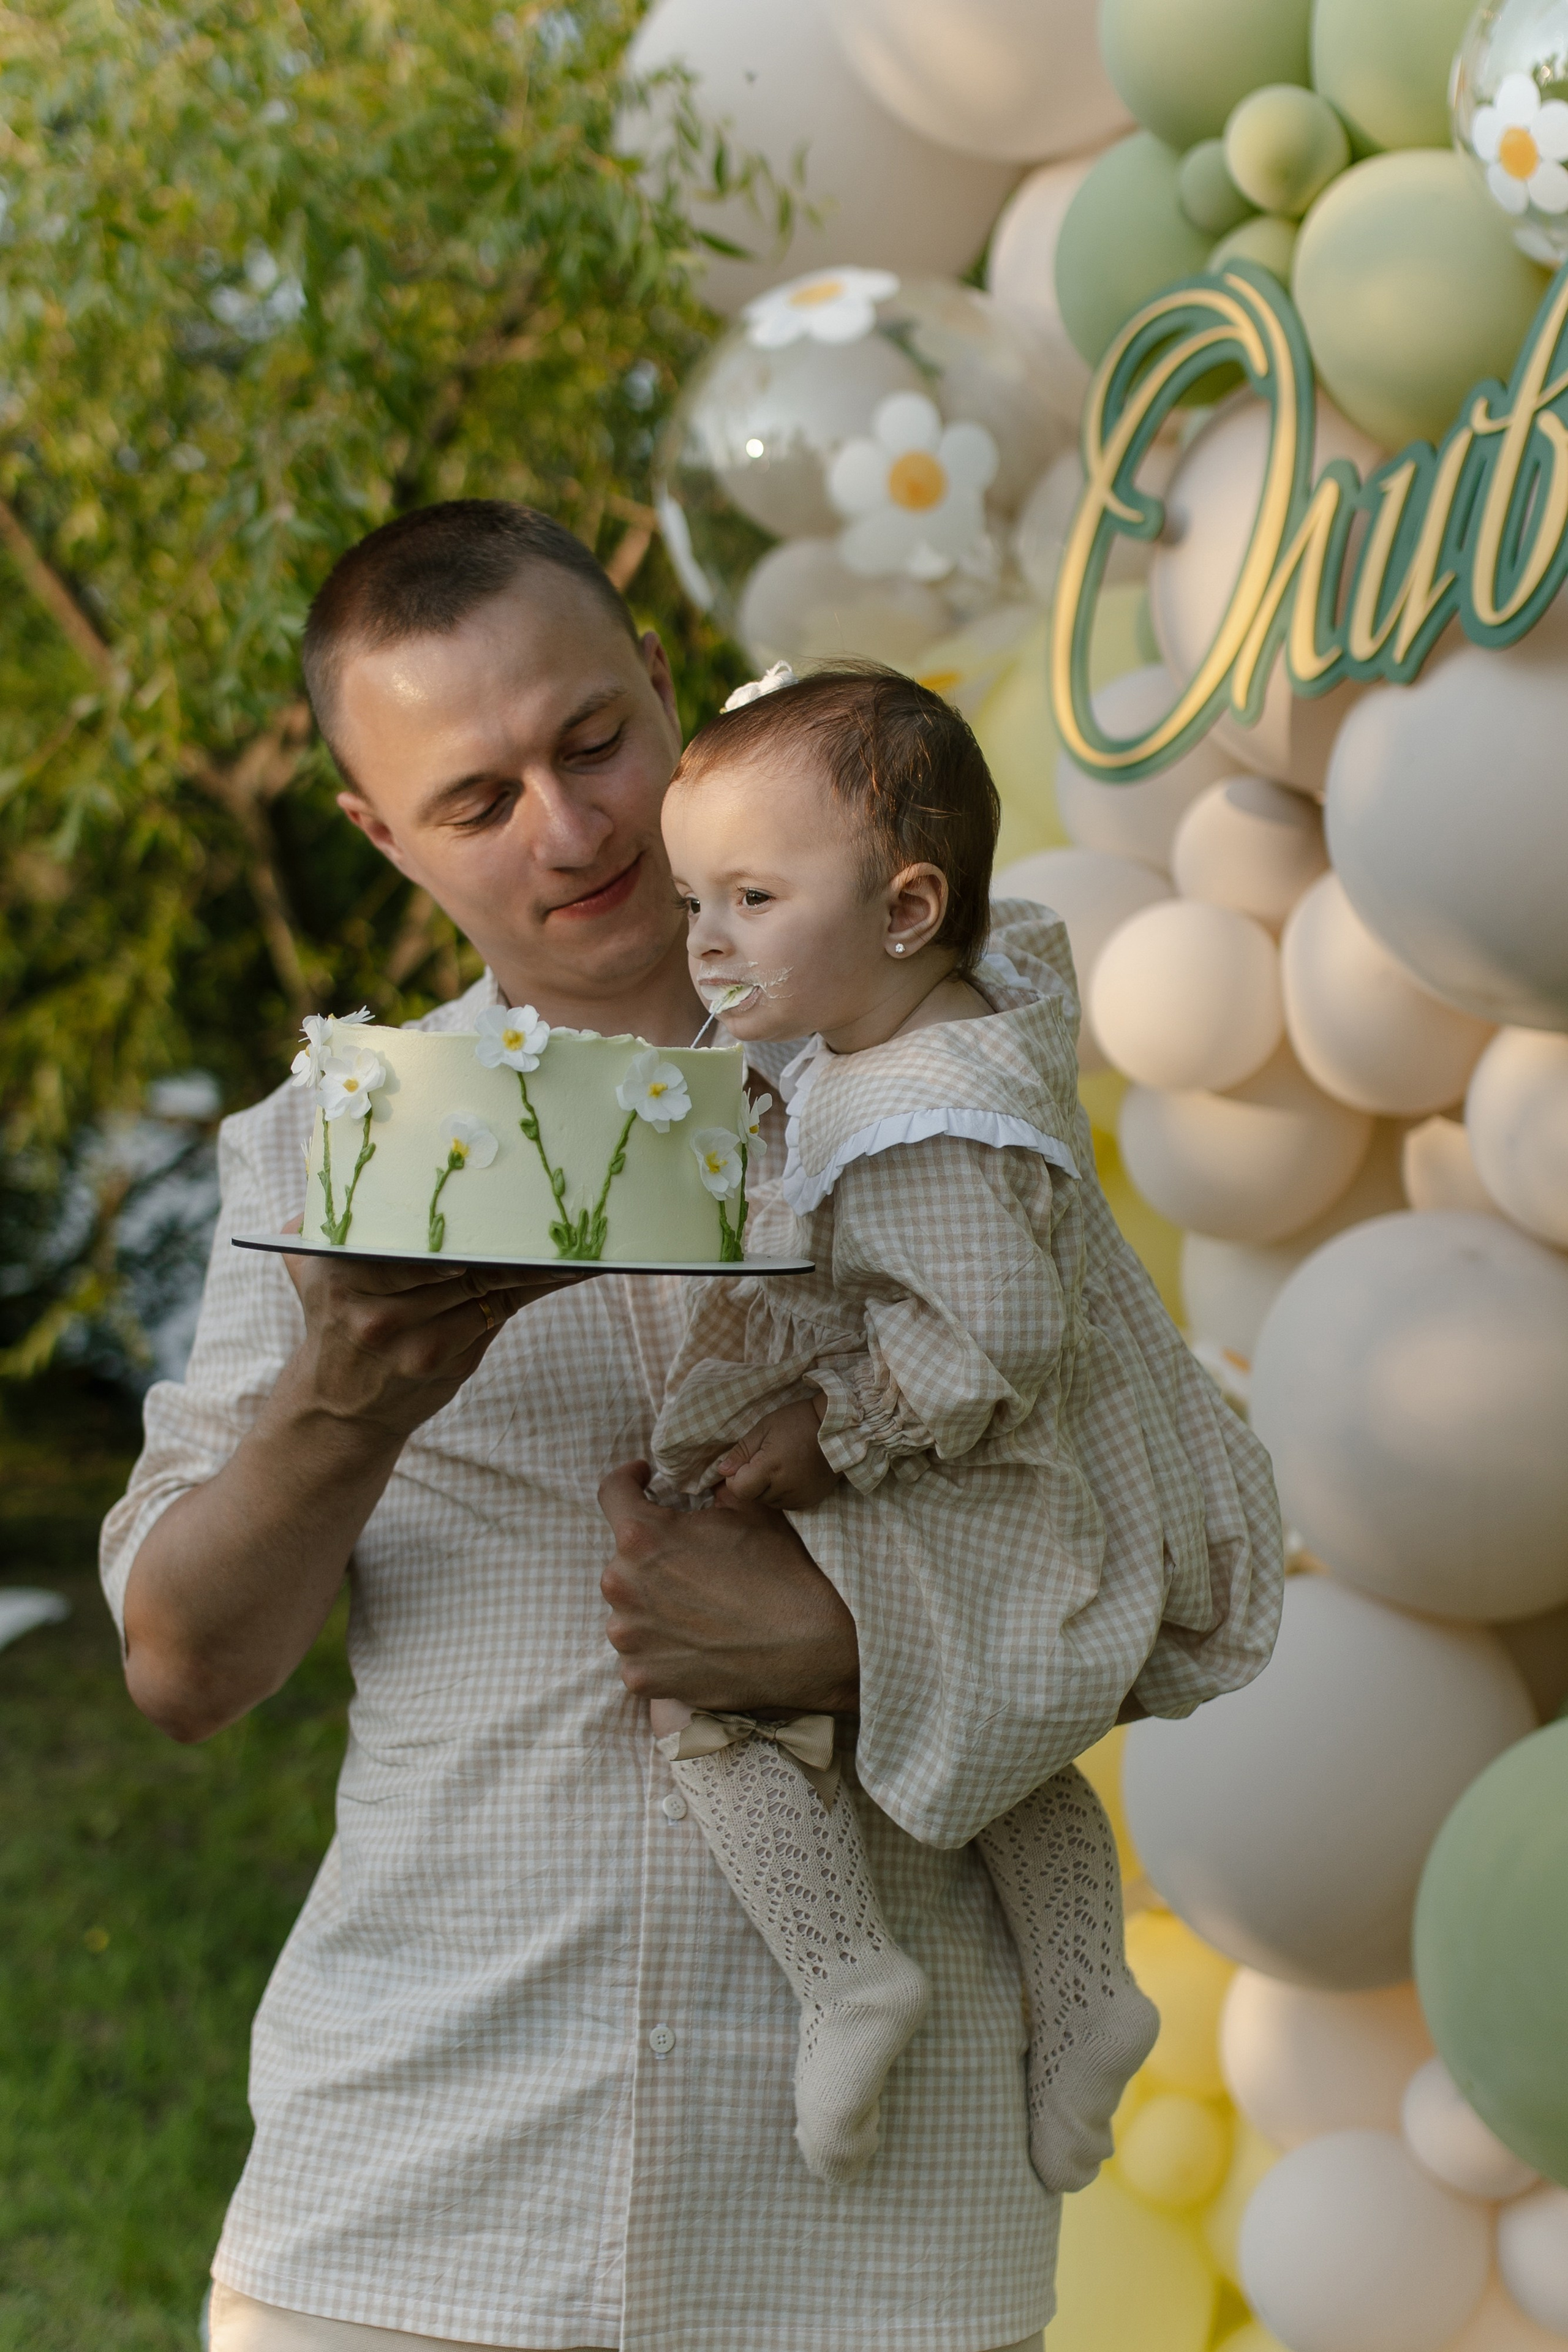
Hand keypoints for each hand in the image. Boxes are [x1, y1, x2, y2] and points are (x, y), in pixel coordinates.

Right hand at [281, 1215, 593, 1442]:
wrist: (337, 1409)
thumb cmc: (334, 1322)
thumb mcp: (313, 1273)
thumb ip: (325, 1227)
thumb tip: (329, 1163)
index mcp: (341, 1273)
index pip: (409, 1239)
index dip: (456, 1222)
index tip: (501, 1191)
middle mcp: (374, 1311)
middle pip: (456, 1260)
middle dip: (506, 1236)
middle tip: (552, 1204)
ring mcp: (413, 1342)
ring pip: (486, 1286)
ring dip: (538, 1263)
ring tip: (577, 1235)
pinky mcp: (448, 1362)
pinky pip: (500, 1313)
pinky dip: (536, 1288)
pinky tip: (571, 1269)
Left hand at [597, 1459, 858, 1714]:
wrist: (806, 1650)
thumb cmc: (778, 1574)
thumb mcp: (748, 1511)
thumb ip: (711, 1490)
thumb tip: (705, 1482)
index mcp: (643, 1536)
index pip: (612, 1493)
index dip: (628, 1480)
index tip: (642, 1482)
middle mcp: (622, 1585)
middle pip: (624, 1558)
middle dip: (652, 1555)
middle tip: (692, 1564)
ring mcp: (627, 1636)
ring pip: (628, 1609)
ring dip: (652, 1605)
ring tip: (697, 1611)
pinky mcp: (639, 1676)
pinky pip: (638, 1654)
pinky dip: (660, 1648)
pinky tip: (696, 1645)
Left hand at [709, 1396, 838, 1510]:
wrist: (837, 1427)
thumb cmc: (797, 1421)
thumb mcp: (764, 1428)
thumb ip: (741, 1451)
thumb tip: (722, 1471)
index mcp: (770, 1467)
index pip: (738, 1489)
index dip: (735, 1477)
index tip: (745, 1462)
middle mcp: (785, 1487)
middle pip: (753, 1497)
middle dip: (752, 1481)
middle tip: (766, 1459)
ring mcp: (800, 1496)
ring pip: (769, 1502)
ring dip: (768, 1488)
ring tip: (781, 1465)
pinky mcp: (811, 1500)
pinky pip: (787, 1504)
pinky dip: (784, 1493)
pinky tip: (793, 1474)